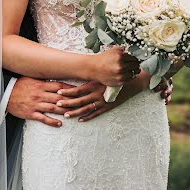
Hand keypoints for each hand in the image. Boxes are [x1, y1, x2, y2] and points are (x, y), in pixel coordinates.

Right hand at [6, 77, 75, 127]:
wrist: (6, 95)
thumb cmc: (20, 85)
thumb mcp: (31, 79)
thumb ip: (44, 80)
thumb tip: (56, 78)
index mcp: (41, 85)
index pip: (59, 86)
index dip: (70, 89)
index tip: (80, 90)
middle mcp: (40, 94)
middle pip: (59, 98)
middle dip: (71, 101)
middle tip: (82, 103)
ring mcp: (36, 104)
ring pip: (53, 108)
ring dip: (64, 111)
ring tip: (74, 114)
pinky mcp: (31, 113)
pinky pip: (43, 118)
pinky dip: (52, 121)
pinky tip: (60, 124)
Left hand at [55, 76, 173, 122]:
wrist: (132, 82)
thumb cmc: (117, 74)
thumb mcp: (104, 73)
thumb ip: (93, 74)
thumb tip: (81, 69)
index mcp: (95, 84)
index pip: (78, 89)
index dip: (68, 91)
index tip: (59, 92)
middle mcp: (97, 94)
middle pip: (79, 100)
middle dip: (67, 103)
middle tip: (57, 105)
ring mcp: (103, 102)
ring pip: (86, 109)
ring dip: (75, 112)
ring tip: (66, 115)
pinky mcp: (108, 107)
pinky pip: (96, 113)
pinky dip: (88, 117)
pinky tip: (80, 120)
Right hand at [91, 47, 139, 86]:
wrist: (94, 68)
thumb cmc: (103, 58)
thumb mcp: (113, 50)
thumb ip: (123, 50)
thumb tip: (132, 52)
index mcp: (120, 57)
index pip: (134, 58)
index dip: (134, 58)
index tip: (134, 59)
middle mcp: (121, 66)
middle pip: (135, 66)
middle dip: (135, 64)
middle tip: (134, 64)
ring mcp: (120, 75)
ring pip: (134, 73)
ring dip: (133, 71)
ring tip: (130, 69)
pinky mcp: (119, 82)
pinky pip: (130, 79)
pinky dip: (130, 76)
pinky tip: (127, 73)